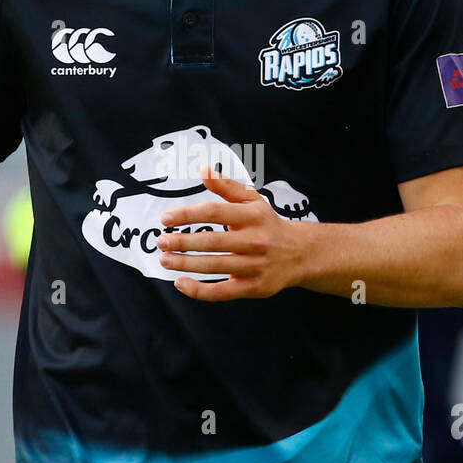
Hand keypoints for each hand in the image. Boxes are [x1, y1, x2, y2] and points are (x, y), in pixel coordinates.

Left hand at [157, 166, 307, 301]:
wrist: (301, 254)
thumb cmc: (267, 224)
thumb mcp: (253, 200)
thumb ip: (227, 186)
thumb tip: (203, 170)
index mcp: (253, 216)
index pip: (215, 212)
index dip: (188, 215)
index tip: (165, 218)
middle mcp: (256, 240)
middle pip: (213, 241)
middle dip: (183, 242)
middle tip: (161, 241)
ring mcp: (255, 265)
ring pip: (215, 266)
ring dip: (186, 264)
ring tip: (165, 259)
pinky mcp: (254, 287)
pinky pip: (222, 292)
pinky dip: (199, 291)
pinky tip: (180, 283)